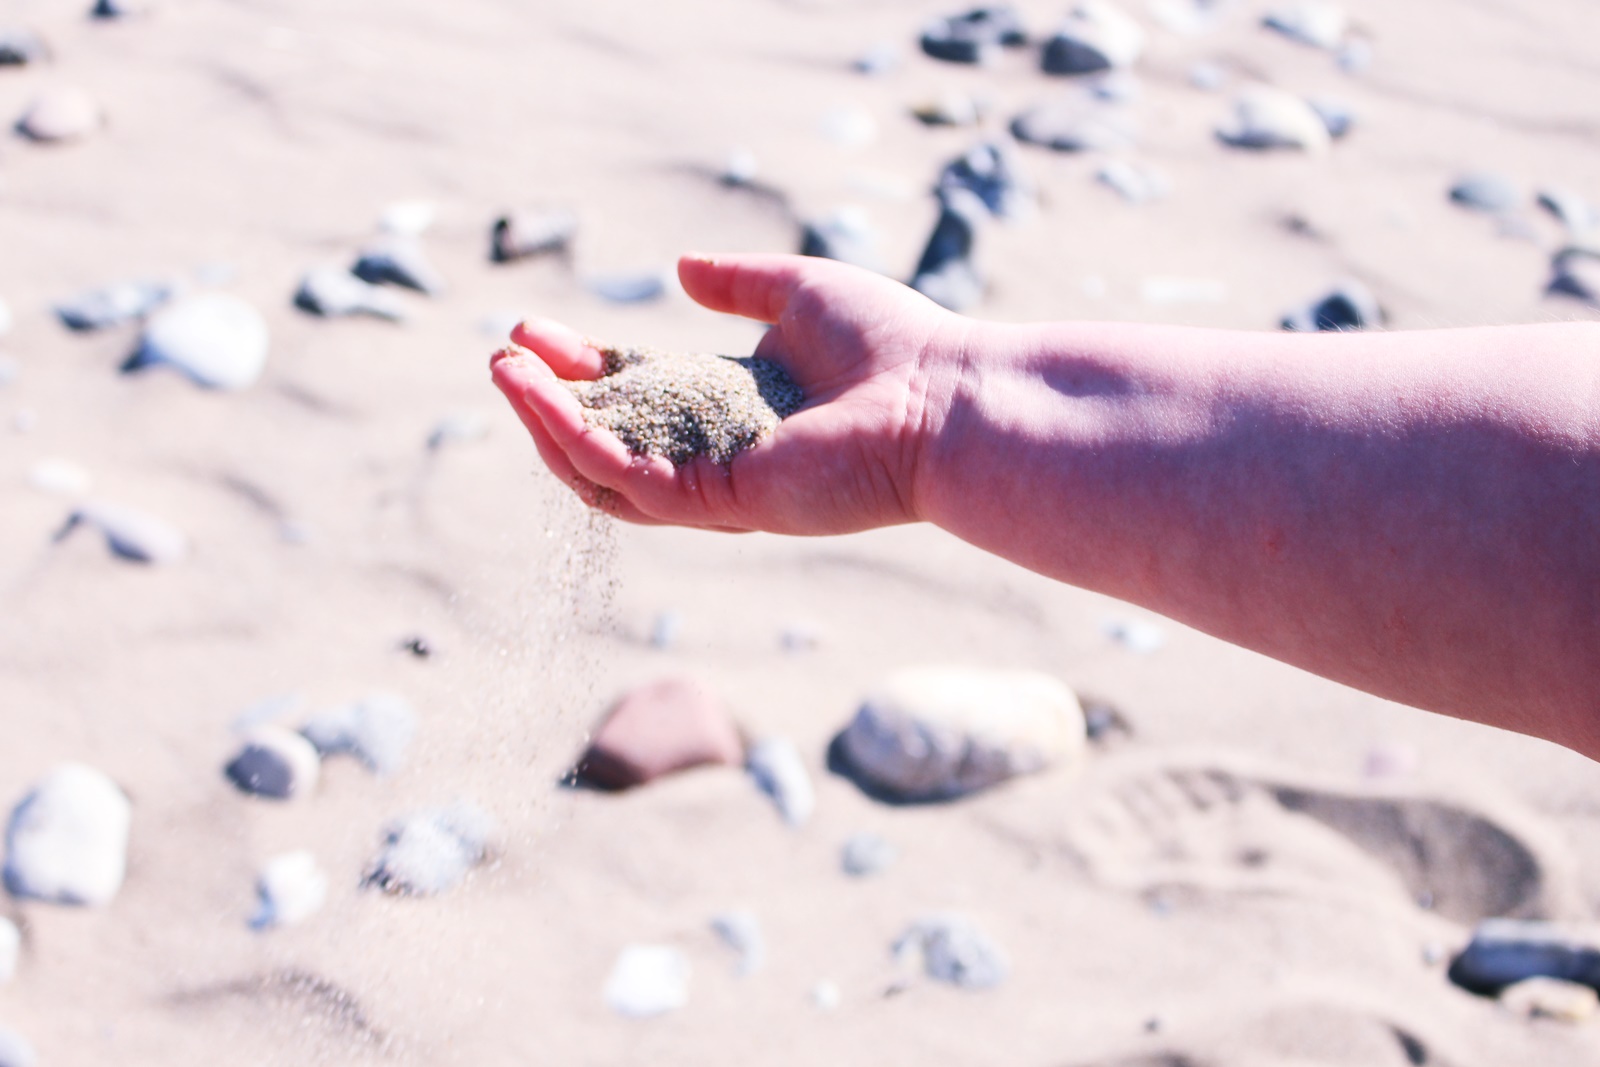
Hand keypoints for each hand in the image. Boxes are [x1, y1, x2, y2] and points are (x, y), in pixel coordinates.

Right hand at [491, 253, 966, 533]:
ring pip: (602, 471)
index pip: (639, 394)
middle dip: (549, 399)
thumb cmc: (892, 345)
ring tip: (502, 371)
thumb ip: (739, 283)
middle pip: (610, 437)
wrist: (943, 399)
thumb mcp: (798, 291)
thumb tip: (680, 269)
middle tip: (504, 354)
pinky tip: (534, 394)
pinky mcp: (718, 503)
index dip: (583, 366)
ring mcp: (715, 487)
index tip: (537, 331)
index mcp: (735, 409)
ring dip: (544, 423)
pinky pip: (624, 478)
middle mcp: (719, 454)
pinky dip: (572, 438)